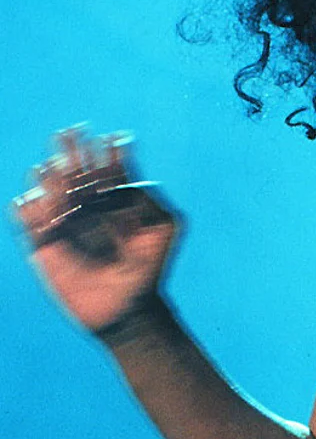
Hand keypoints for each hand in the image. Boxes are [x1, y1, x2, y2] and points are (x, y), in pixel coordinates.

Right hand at [11, 127, 178, 341]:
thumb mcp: (164, 227)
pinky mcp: (45, 248)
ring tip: (53, 166)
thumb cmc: (151, 266)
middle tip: (69, 132)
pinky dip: (27, 211)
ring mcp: (66, 226)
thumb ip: (151, 200)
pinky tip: (30, 198)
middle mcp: (89, 208)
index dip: (109, 151)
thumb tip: (132, 180)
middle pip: (77, 173)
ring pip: (53, 193)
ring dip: (51, 177)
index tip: (110, 138)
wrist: (129, 306)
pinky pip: (30, 225)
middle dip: (73, 151)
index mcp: (116, 200)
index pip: (109, 169)